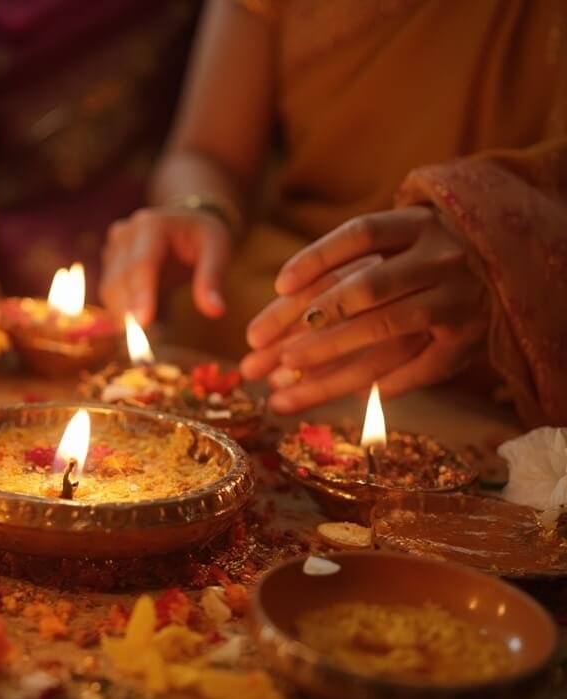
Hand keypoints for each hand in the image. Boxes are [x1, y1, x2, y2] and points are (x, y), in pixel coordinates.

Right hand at [99, 207, 231, 325]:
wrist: (186, 223)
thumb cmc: (204, 236)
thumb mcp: (217, 250)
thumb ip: (212, 279)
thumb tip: (216, 311)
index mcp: (152, 225)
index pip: (141, 264)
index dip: (141, 294)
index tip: (144, 322)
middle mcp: (125, 234)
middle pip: (120, 279)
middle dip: (129, 311)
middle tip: (142, 343)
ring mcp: (113, 248)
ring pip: (110, 289)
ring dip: (122, 315)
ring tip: (140, 338)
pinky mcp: (110, 263)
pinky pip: (110, 293)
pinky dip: (120, 312)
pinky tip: (135, 326)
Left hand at [242, 206, 487, 412]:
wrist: (504, 269)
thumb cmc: (417, 263)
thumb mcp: (386, 253)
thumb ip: (331, 279)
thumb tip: (267, 323)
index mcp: (415, 225)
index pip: (360, 234)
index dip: (317, 256)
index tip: (279, 285)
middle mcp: (440, 257)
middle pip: (368, 287)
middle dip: (315, 323)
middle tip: (270, 356)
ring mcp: (458, 298)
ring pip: (387, 329)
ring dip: (333, 355)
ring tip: (287, 378)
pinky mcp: (469, 338)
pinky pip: (421, 366)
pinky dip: (384, 384)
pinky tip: (348, 398)